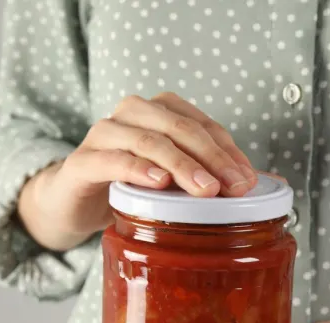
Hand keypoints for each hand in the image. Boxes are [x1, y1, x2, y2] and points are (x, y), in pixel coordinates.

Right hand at [18, 92, 258, 250]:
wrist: (70, 203)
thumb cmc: (125, 189)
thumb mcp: (169, 182)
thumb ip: (204, 177)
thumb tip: (260, 185)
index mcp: (156, 111)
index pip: (202, 125)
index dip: (228, 152)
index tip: (248, 182)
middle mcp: (130, 114)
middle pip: (179, 127)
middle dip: (211, 157)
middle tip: (233, 188)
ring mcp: (103, 135)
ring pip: (150, 141)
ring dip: (182, 165)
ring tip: (205, 190)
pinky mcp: (81, 161)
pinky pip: (113, 160)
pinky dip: (138, 169)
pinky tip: (158, 183)